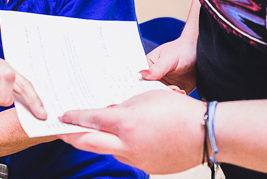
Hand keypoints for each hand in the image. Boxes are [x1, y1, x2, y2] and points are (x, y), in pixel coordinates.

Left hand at [58, 90, 206, 173]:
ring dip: (95, 142)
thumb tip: (108, 113)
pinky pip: (126, 157)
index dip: (73, 118)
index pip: (90, 120)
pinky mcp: (146, 167)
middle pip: (89, 143)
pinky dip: (119, 147)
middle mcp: (126, 145)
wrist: (206, 133)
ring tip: (87, 133)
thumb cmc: (180, 111)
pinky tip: (120, 139)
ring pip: (107, 151)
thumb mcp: (147, 97)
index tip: (62, 116)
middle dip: (71, 137)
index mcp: (126, 123)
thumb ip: (124, 105)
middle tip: (60, 131)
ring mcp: (136, 159)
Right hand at [141, 38, 197, 93]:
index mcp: (148, 67)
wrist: (200, 53)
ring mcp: (165, 85)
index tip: (152, 88)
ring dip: (169, 95)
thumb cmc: (182, 49)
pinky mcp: (175, 91)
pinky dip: (177, 98)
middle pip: (151, 90)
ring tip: (178, 89)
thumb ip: (157, 68)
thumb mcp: (169, 58)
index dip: (144, 85)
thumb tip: (141, 74)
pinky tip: (182, 92)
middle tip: (171, 88)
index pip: (141, 80)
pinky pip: (173, 99)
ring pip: (162, 96)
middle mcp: (155, 78)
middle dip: (160, 91)